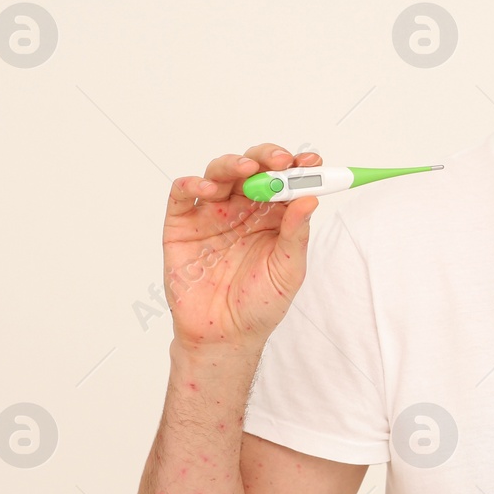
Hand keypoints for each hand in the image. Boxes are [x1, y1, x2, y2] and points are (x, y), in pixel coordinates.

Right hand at [162, 143, 321, 352]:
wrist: (223, 335)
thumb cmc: (258, 304)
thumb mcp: (287, 270)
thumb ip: (296, 234)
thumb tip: (311, 199)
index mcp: (272, 216)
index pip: (285, 181)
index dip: (298, 168)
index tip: (312, 162)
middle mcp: (242, 209)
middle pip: (252, 169)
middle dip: (267, 158)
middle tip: (280, 161)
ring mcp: (211, 214)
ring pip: (219, 174)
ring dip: (233, 165)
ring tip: (247, 170)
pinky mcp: (182, 225)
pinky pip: (182, 195)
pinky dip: (192, 183)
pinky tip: (207, 188)